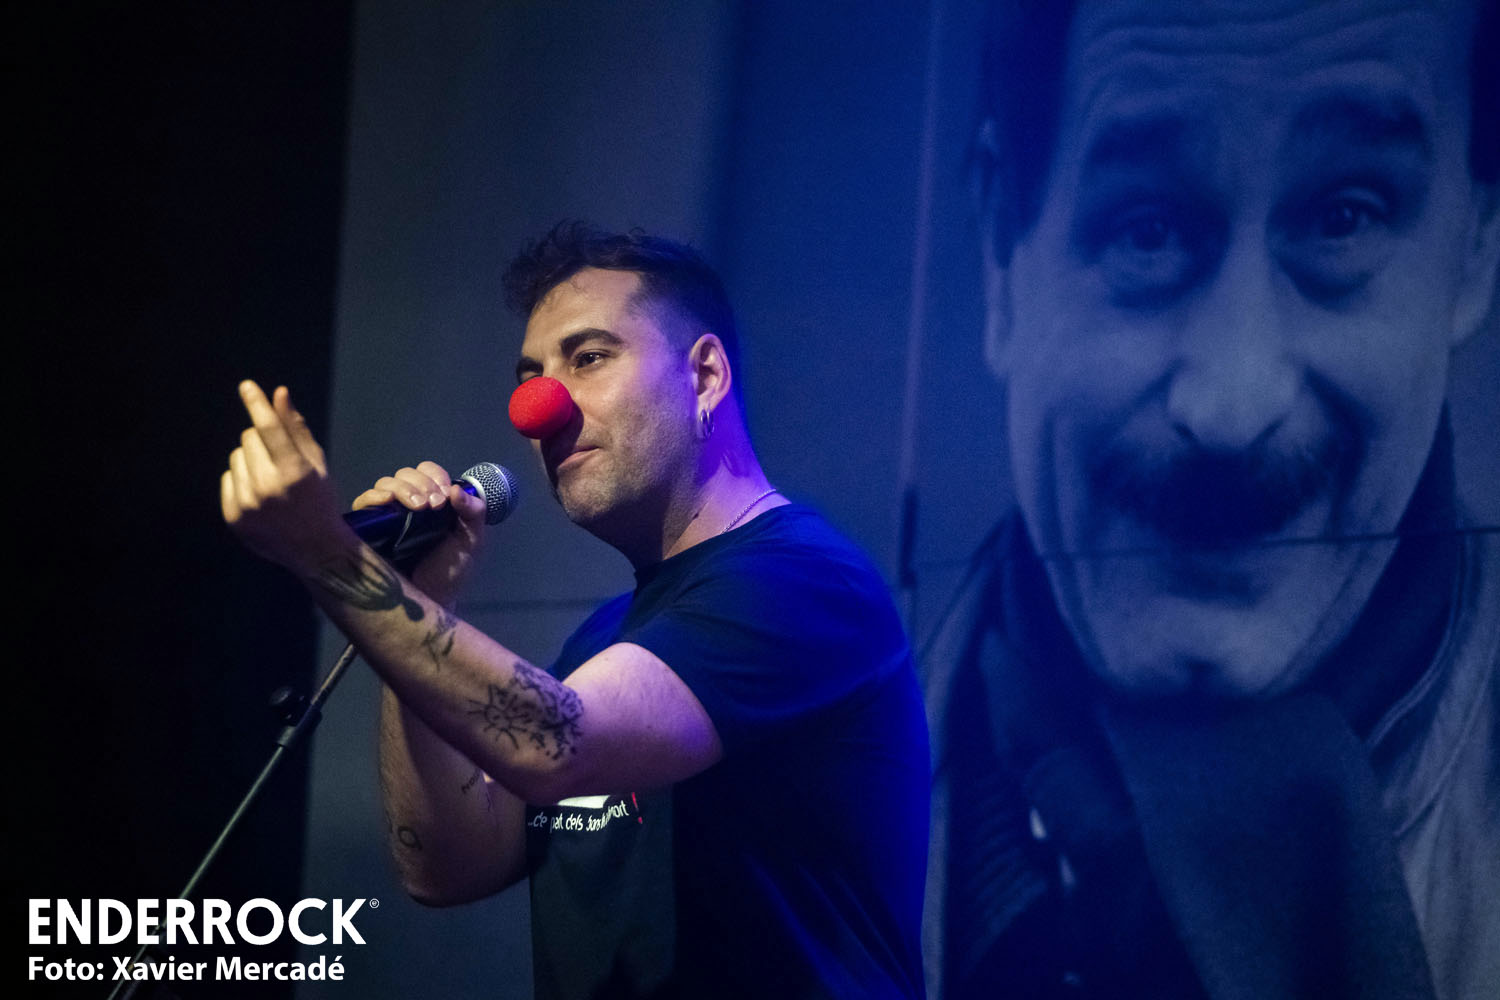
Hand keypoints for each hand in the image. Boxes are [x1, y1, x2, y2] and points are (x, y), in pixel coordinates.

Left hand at [221, 380, 353, 574]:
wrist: (317, 551)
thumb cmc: (321, 501)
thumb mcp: (317, 464)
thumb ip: (295, 428)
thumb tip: (278, 393)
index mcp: (294, 472)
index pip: (268, 428)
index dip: (257, 403)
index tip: (246, 386)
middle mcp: (267, 487)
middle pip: (249, 438)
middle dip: (263, 442)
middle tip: (280, 461)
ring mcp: (247, 504)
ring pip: (236, 457)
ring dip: (250, 461)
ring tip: (270, 481)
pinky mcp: (233, 516)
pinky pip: (228, 478)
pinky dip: (241, 481)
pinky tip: (259, 496)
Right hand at [351, 461, 488, 605]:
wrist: (429, 600)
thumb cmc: (449, 572)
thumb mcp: (470, 542)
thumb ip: (474, 514)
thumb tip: (457, 489)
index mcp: (432, 502)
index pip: (428, 472)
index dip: (435, 477)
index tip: (445, 496)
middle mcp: (407, 504)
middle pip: (406, 474)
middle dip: (422, 484)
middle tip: (434, 504)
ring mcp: (387, 515)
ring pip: (385, 484)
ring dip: (403, 488)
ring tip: (418, 507)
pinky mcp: (368, 528)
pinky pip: (363, 502)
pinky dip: (374, 496)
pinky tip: (387, 502)